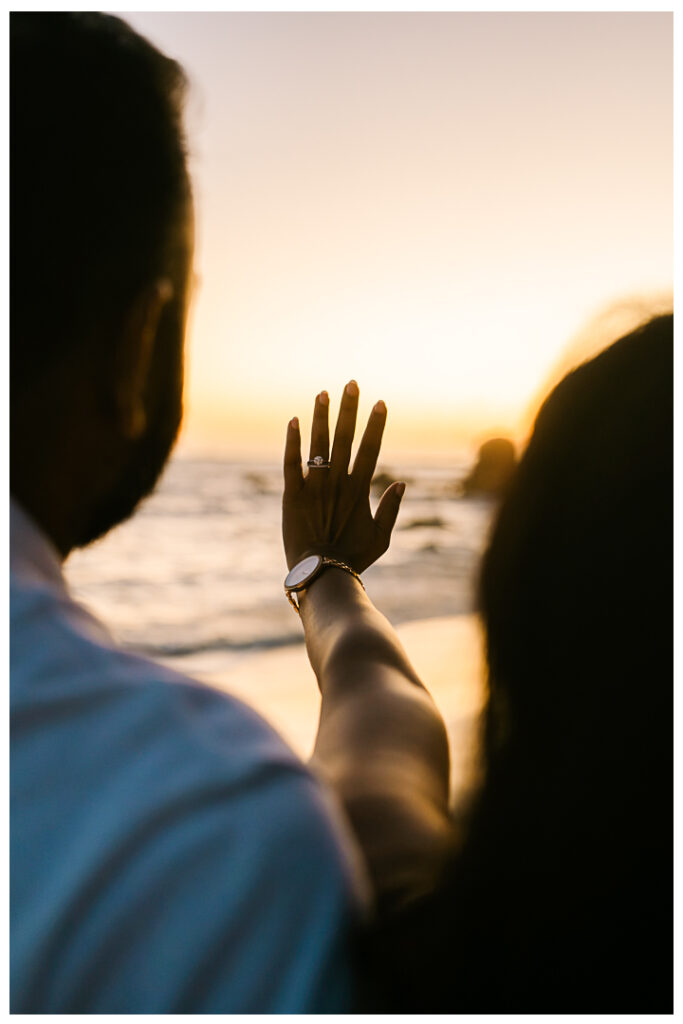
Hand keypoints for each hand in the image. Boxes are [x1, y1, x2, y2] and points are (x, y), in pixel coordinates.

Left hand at [283, 380, 405, 571]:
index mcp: (359, 489)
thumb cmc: (353, 559)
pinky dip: (292, 442)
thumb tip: (401, 483)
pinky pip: (291, 463)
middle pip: (345, 438)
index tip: (381, 402)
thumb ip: (390, 509)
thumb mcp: (381, 538)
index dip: (376, 424)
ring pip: (318, 444)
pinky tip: (294, 420)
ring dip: (321, 416)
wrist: (321, 574)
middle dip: (349, 409)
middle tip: (351, 383)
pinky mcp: (292, 495)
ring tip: (323, 392)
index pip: (370, 448)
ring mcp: (314, 487)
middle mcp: (337, 482)